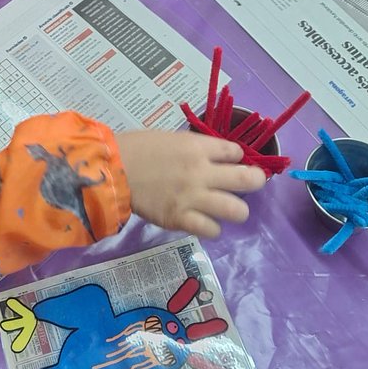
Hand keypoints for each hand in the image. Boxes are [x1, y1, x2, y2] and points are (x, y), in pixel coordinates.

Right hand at [116, 130, 265, 237]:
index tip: (232, 161)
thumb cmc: (137, 148)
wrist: (112, 170)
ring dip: (236, 209)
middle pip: (248, 180)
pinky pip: (212, 230)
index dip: (238, 157)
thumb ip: (194, 149)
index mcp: (197, 147)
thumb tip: (212, 158)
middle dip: (255, 181)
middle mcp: (202, 172)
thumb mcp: (170, 138)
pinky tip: (204, 222)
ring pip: (237, 210)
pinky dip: (211, 227)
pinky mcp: (181, 220)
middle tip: (250, 183)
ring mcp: (193, 198)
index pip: (236, 152)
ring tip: (227, 207)